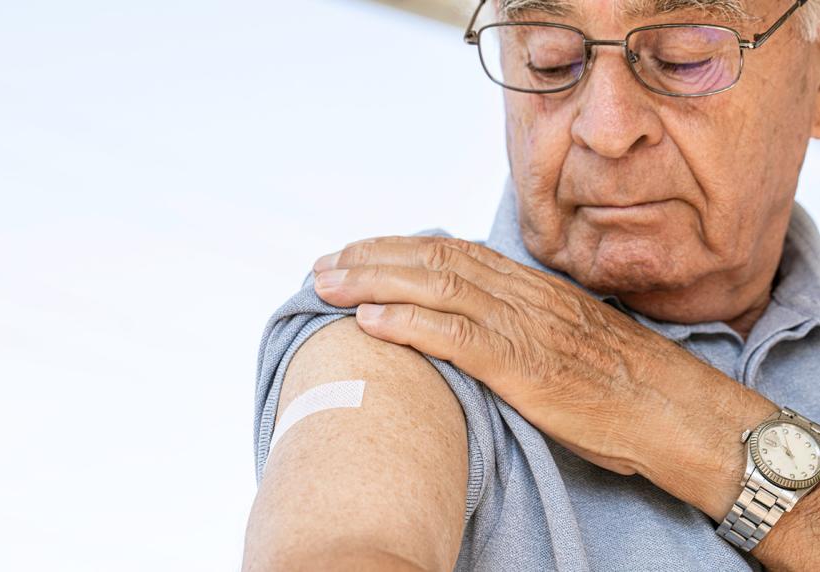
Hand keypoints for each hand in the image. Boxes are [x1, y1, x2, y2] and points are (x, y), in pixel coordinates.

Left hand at [310, 234, 777, 494]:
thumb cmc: (624, 381)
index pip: (452, 252)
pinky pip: (462, 337)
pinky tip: (372, 322)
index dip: (396, 249)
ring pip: (439, 287)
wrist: (677, 411)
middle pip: (435, 260)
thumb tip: (475, 321)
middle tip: (322, 265)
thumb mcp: (569, 336)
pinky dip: (412, 325)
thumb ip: (522, 321)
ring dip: (375, 283)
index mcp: (532, 287)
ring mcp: (526, 329)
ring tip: (328, 285)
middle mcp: (524, 297)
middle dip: (371, 258)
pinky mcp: (529, 368)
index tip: (355, 253)